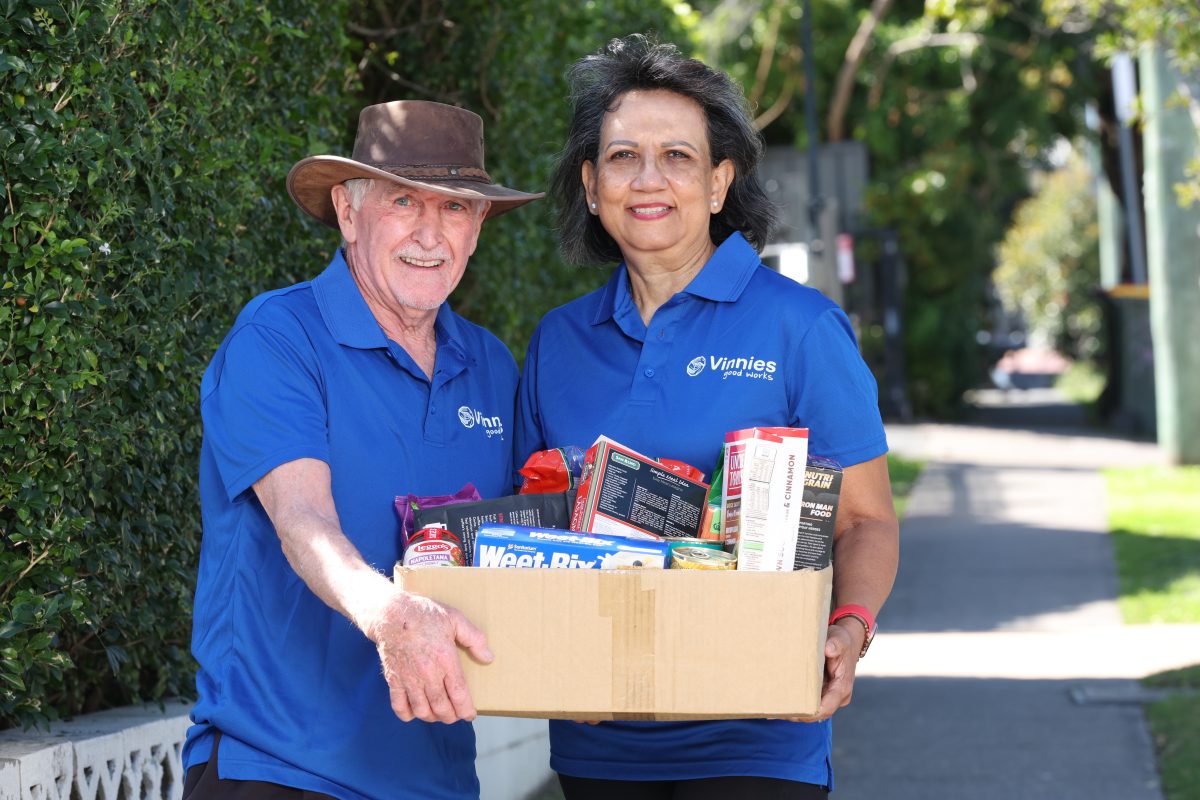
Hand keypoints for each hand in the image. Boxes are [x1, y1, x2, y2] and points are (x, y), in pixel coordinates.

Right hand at [364, 589, 492, 723]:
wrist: (390, 614)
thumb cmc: (424, 614)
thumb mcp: (455, 618)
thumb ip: (474, 638)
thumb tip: (488, 658)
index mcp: (445, 659)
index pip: (459, 694)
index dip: (466, 709)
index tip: (470, 715)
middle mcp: (427, 673)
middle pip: (441, 707)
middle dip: (451, 716)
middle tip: (455, 716)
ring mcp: (409, 678)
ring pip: (422, 710)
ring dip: (432, 717)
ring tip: (438, 715)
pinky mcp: (393, 679)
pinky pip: (399, 705)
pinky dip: (407, 714)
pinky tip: (415, 712)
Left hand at [780, 622, 860, 722]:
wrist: (846, 641)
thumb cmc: (842, 640)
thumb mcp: (840, 639)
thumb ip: (835, 644)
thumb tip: (828, 649)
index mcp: (842, 687)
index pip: (827, 707)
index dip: (810, 713)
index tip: (793, 713)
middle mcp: (838, 696)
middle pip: (818, 713)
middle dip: (799, 715)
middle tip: (778, 713)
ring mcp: (831, 695)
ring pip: (814, 710)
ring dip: (797, 712)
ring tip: (776, 710)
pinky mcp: (824, 692)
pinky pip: (811, 702)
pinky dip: (798, 704)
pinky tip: (781, 703)